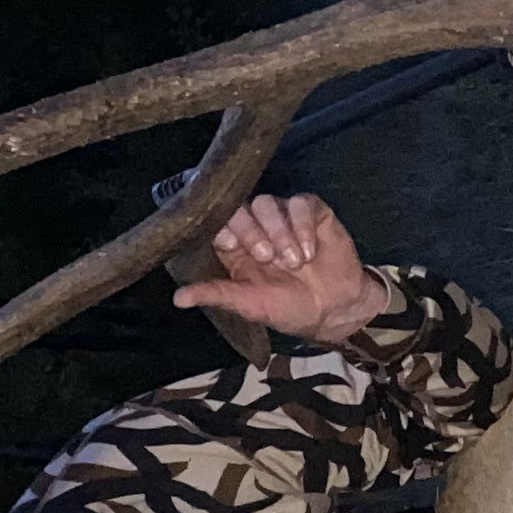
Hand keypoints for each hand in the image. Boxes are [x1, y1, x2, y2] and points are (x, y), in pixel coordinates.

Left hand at [171, 191, 393, 344]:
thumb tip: (177, 299)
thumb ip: (216, 294)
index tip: (232, 245)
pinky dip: (303, 226)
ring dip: (279, 231)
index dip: (223, 228)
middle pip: (241, 208)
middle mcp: (257, 226)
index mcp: (236, 246)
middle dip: (252, 231)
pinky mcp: (312, 212)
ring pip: (268, 203)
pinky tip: (311, 252)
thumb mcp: (248, 305)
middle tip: (267, 258)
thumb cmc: (288, 308)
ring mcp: (284, 217)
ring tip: (294, 261)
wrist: (335, 309)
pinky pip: (301, 203)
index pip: (218, 222)